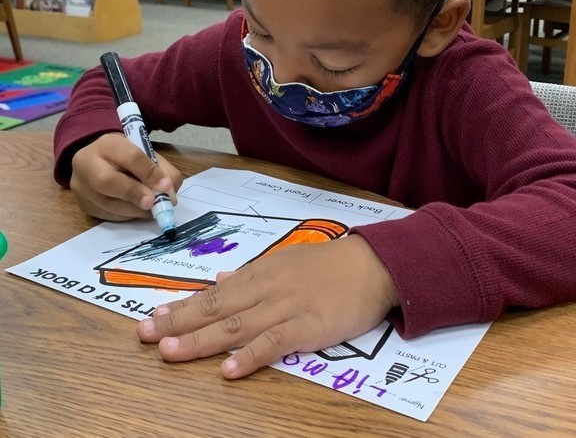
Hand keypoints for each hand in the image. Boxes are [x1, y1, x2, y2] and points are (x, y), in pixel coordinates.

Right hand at [70, 132, 182, 221]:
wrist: (97, 160)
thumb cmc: (126, 156)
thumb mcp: (145, 152)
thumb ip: (160, 169)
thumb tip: (170, 194)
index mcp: (108, 144)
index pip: (130, 156)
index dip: (149, 172)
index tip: (166, 186)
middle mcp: (86, 163)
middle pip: (107, 181)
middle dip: (134, 193)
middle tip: (153, 203)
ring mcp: (81, 187)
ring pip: (106, 203)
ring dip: (134, 210)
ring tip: (152, 210)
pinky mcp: (83, 205)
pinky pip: (106, 215)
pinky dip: (127, 216)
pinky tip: (138, 212)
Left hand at [137, 235, 398, 377]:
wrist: (373, 264)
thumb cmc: (330, 264)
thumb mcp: (287, 261)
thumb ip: (252, 273)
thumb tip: (221, 278)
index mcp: (261, 273)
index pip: (214, 293)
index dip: (182, 306)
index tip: (153, 315)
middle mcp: (267, 288)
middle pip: (217, 308)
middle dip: (178, 322)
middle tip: (145, 334)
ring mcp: (287, 307)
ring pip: (237, 325)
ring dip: (201, 339)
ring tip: (170, 352)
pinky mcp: (310, 326)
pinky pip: (275, 342)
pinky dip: (250, 355)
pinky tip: (228, 369)